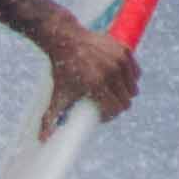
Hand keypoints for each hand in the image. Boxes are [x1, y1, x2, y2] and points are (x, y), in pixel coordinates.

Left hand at [39, 19, 139, 137]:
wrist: (66, 39)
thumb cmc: (62, 69)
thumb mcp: (58, 94)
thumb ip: (50, 118)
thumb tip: (42, 140)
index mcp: (96, 85)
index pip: (116, 109)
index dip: (110, 115)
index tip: (101, 112)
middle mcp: (110, 72)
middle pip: (127, 100)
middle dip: (117, 104)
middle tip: (106, 102)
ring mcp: (118, 60)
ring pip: (133, 88)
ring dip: (124, 92)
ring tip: (111, 90)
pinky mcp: (124, 51)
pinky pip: (136, 73)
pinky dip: (130, 78)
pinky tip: (118, 79)